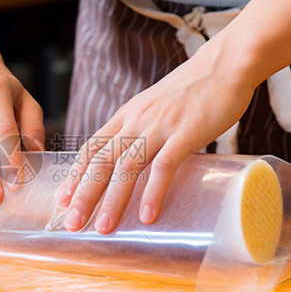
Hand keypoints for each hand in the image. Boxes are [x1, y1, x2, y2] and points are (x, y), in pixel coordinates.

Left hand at [57, 42, 255, 233]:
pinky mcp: (186, 133)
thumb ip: (144, 129)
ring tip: (104, 228)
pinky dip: (153, 193)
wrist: (227, 63)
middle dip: (84, 194)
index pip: (92, 147)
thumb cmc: (196, 89)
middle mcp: (137, 120)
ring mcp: (160, 126)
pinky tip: (148, 215)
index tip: (63, 200)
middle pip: (102, 161)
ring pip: (127, 167)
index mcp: (127, 114)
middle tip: (73, 223)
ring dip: (112, 200)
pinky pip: (164, 167)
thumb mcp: (157, 106)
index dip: (75, 174)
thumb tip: (138, 160)